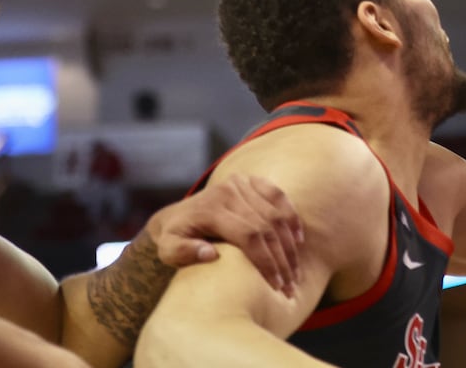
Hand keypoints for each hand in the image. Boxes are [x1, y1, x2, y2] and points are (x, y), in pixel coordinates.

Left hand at [144, 175, 303, 295]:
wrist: (176, 215)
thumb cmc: (174, 239)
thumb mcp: (167, 250)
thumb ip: (183, 253)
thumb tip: (211, 255)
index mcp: (212, 209)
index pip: (249, 236)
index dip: (266, 261)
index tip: (276, 284)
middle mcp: (229, 192)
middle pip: (267, 227)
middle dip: (282, 259)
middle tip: (291, 284)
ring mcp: (242, 184)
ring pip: (276, 215)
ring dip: (290, 245)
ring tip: (295, 271)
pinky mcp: (252, 181)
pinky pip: (278, 196)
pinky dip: (291, 217)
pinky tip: (298, 239)